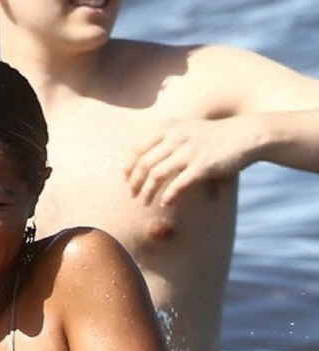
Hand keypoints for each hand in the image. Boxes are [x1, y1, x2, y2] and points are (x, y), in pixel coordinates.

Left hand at [125, 116, 252, 205]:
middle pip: (144, 163)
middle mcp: (176, 137)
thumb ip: (165, 141)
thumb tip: (142, 163)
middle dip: (134, 182)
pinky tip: (166, 203)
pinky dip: (168, 196)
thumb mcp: (185, 130)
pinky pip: (177, 185)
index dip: (129, 165)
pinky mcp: (202, 166)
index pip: (138, 147)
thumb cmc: (212, 137)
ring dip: (147, 192)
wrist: (244, 135)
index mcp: (170, 127)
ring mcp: (189, 151)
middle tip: (132, 194)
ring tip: (144, 202)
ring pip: (156, 175)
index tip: (126, 177)